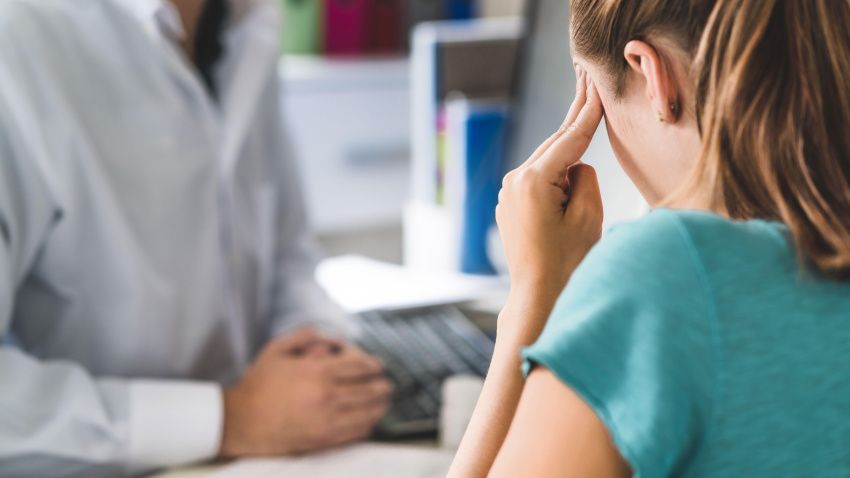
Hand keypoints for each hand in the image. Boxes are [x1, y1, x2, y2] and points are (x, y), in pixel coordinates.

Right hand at [219, 328, 392, 456]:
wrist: (240, 420)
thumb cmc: (258, 384)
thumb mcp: (277, 349)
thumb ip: (306, 336)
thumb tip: (332, 338)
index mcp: (318, 372)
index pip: (360, 366)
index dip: (374, 365)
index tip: (379, 366)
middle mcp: (326, 396)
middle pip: (369, 390)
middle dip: (382, 386)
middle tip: (387, 384)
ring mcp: (327, 420)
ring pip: (368, 413)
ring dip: (381, 406)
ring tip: (384, 401)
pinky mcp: (323, 439)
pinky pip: (356, 433)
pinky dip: (367, 425)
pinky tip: (369, 420)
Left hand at [496, 67, 603, 331]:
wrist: (537, 296)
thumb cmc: (566, 263)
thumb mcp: (588, 217)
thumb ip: (584, 178)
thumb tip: (575, 166)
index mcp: (534, 181)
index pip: (570, 139)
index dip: (588, 112)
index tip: (596, 85)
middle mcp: (515, 181)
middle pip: (555, 144)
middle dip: (575, 117)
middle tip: (587, 80)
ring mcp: (510, 193)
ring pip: (547, 161)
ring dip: (567, 148)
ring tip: (584, 110)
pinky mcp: (511, 205)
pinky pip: (539, 179)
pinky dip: (556, 170)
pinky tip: (570, 160)